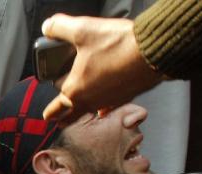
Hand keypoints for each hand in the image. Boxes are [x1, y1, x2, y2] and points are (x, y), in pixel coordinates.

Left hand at [40, 15, 162, 122]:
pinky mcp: (127, 96)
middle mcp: (91, 100)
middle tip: (60, 119)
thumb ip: (60, 28)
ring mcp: (110, 100)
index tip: (47, 116)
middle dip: (65, 117)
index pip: (56, 108)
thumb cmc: (118, 44)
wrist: (154, 50)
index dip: (50, 111)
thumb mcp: (83, 30)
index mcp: (75, 90)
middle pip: (73, 116)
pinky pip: (111, 105)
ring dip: (85, 110)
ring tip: (81, 108)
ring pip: (92, 111)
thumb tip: (48, 27)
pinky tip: (106, 103)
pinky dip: (105, 105)